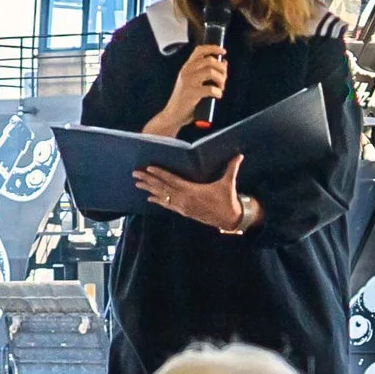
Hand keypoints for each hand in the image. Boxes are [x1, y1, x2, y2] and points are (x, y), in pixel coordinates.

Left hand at [136, 154, 261, 234]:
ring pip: (162, 197)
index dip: (160, 174)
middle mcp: (184, 199)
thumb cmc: (227, 199)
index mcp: (192, 191)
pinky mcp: (183, 212)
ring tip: (137, 184)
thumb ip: (232, 168)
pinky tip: (149, 198)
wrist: (229, 219)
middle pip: (163, 188)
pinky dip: (158, 201)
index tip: (149, 168)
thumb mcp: (228, 183)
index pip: (173, 180)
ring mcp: (183, 207)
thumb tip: (239, 154)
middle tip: (135, 173)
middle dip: (148, 180)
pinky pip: (168, 205)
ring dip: (149, 190)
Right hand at [145, 44, 228, 137]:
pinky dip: (217, 92)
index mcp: (186, 68)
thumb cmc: (185, 100)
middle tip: (223, 79)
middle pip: (209, 61)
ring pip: (211, 72)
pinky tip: (217, 95)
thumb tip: (224, 63)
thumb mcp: (195, 83)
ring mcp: (187, 82)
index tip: (223, 52)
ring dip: (221, 79)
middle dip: (221, 69)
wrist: (173, 115)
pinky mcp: (190, 93)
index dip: (213, 48)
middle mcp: (186, 72)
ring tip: (221, 88)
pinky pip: (210, 89)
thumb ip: (207, 73)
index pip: (199, 51)